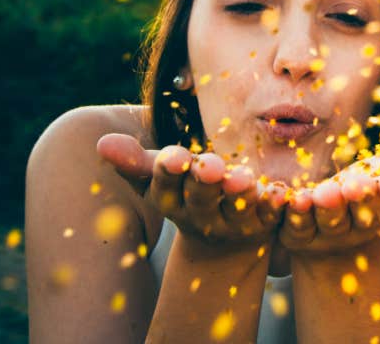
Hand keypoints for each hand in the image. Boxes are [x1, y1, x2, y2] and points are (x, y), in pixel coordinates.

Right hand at [97, 134, 284, 252]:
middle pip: (201, 200)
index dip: (169, 173)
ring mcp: (233, 225)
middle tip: (211, 165)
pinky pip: (270, 216)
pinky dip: (274, 205)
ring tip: (244, 178)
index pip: (166, 187)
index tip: (173, 155)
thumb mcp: (160, 177)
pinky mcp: (264, 225)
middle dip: (205, 182)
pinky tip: (278, 192)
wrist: (225, 235)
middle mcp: (200, 217)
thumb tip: (101, 143)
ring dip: (239, 194)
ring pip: (236, 210)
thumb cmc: (186, 191)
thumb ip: (135, 161)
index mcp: (172, 202)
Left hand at [279, 149, 379, 255]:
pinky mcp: (299, 235)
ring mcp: (329, 234)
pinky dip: (292, 212)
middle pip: (363, 215)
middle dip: (360, 200)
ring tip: (321, 194)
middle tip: (354, 186)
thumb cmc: (370, 186)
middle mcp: (361, 228)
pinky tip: (290, 198)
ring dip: (327, 208)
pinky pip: (295, 225)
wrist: (331, 219)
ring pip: (329, 222)